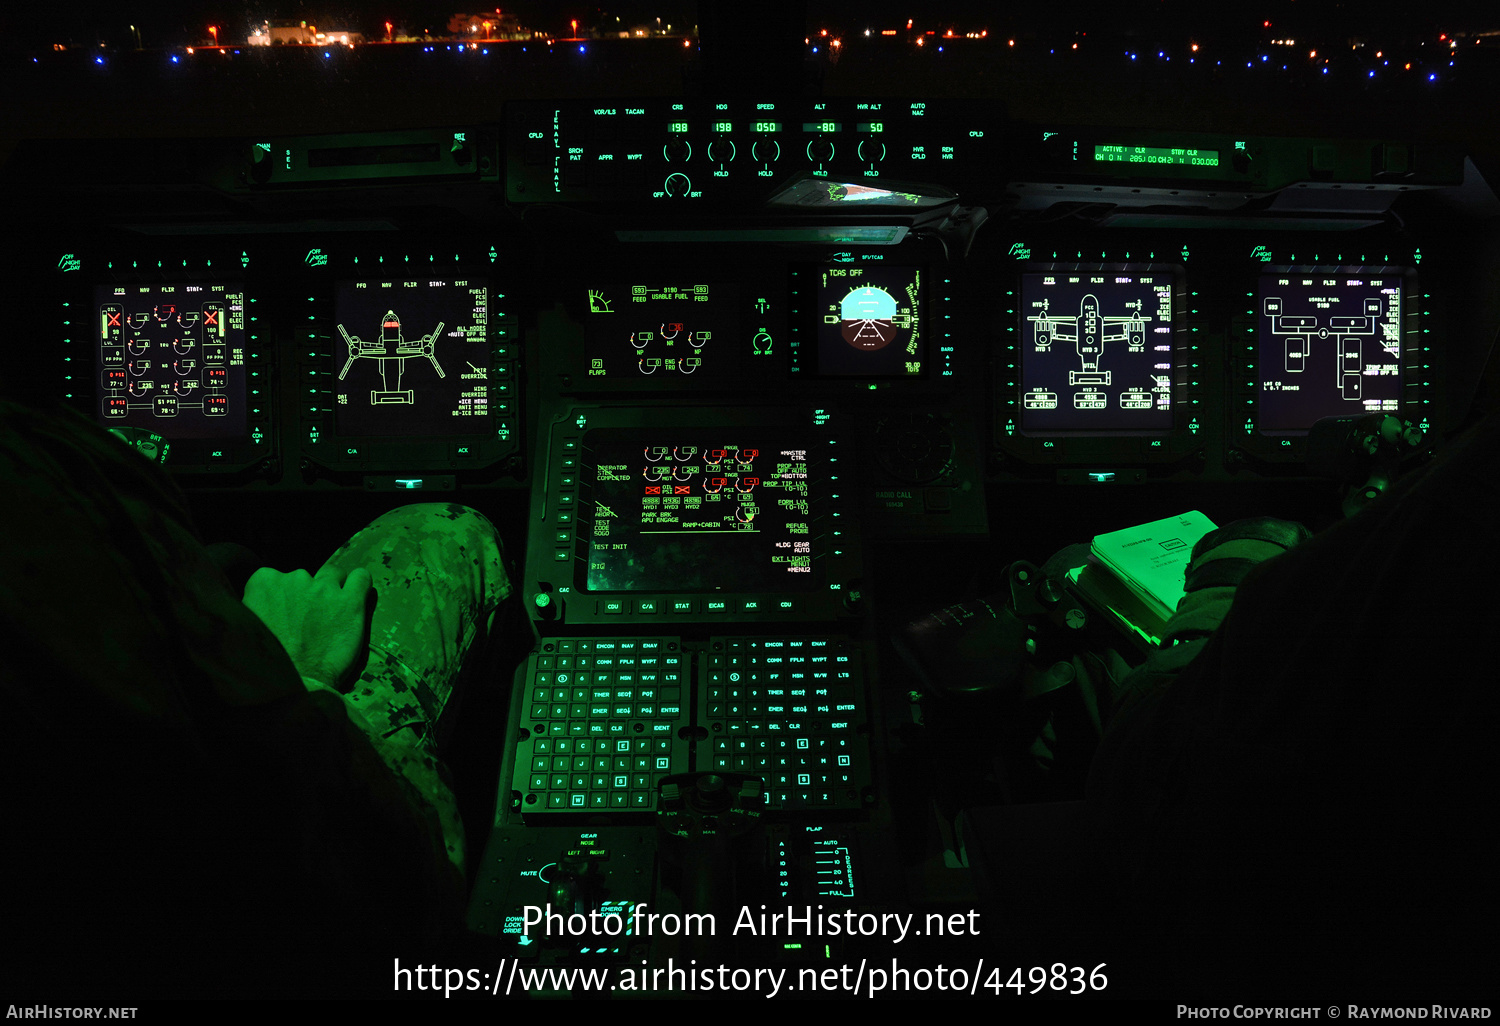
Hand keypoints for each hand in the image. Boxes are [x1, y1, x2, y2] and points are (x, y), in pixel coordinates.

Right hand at [243, 563, 373, 688]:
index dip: (281, 599)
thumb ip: (254, 607)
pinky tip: (355, 599)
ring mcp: (324, 588)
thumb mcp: (245, 628)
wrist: (294, 686)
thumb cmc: (266, 663)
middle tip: (308, 625)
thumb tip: (259, 606)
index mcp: (263, 582)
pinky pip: (362, 578)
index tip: (283, 617)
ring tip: (332, 616)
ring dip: (333, 591)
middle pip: (304, 578)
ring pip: (333, 575)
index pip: (274, 578)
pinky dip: (360, 585)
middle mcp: (294, 578)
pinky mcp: (351, 602)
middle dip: (307, 597)